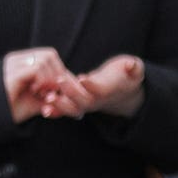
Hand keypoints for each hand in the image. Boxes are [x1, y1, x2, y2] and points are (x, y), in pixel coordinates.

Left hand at [4, 47, 146, 120]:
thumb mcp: (134, 69)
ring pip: (73, 109)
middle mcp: (98, 100)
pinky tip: (43, 109)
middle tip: (59, 82)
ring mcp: (87, 104)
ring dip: (60, 105)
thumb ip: (133, 67)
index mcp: (111, 90)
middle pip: (85, 100)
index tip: (83, 78)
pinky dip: (55, 112)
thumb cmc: (127, 75)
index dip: (92, 85)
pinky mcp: (77, 104)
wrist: (122, 90)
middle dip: (72, 92)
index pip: (101, 89)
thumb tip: (132, 65)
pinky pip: (66, 111)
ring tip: (47, 99)